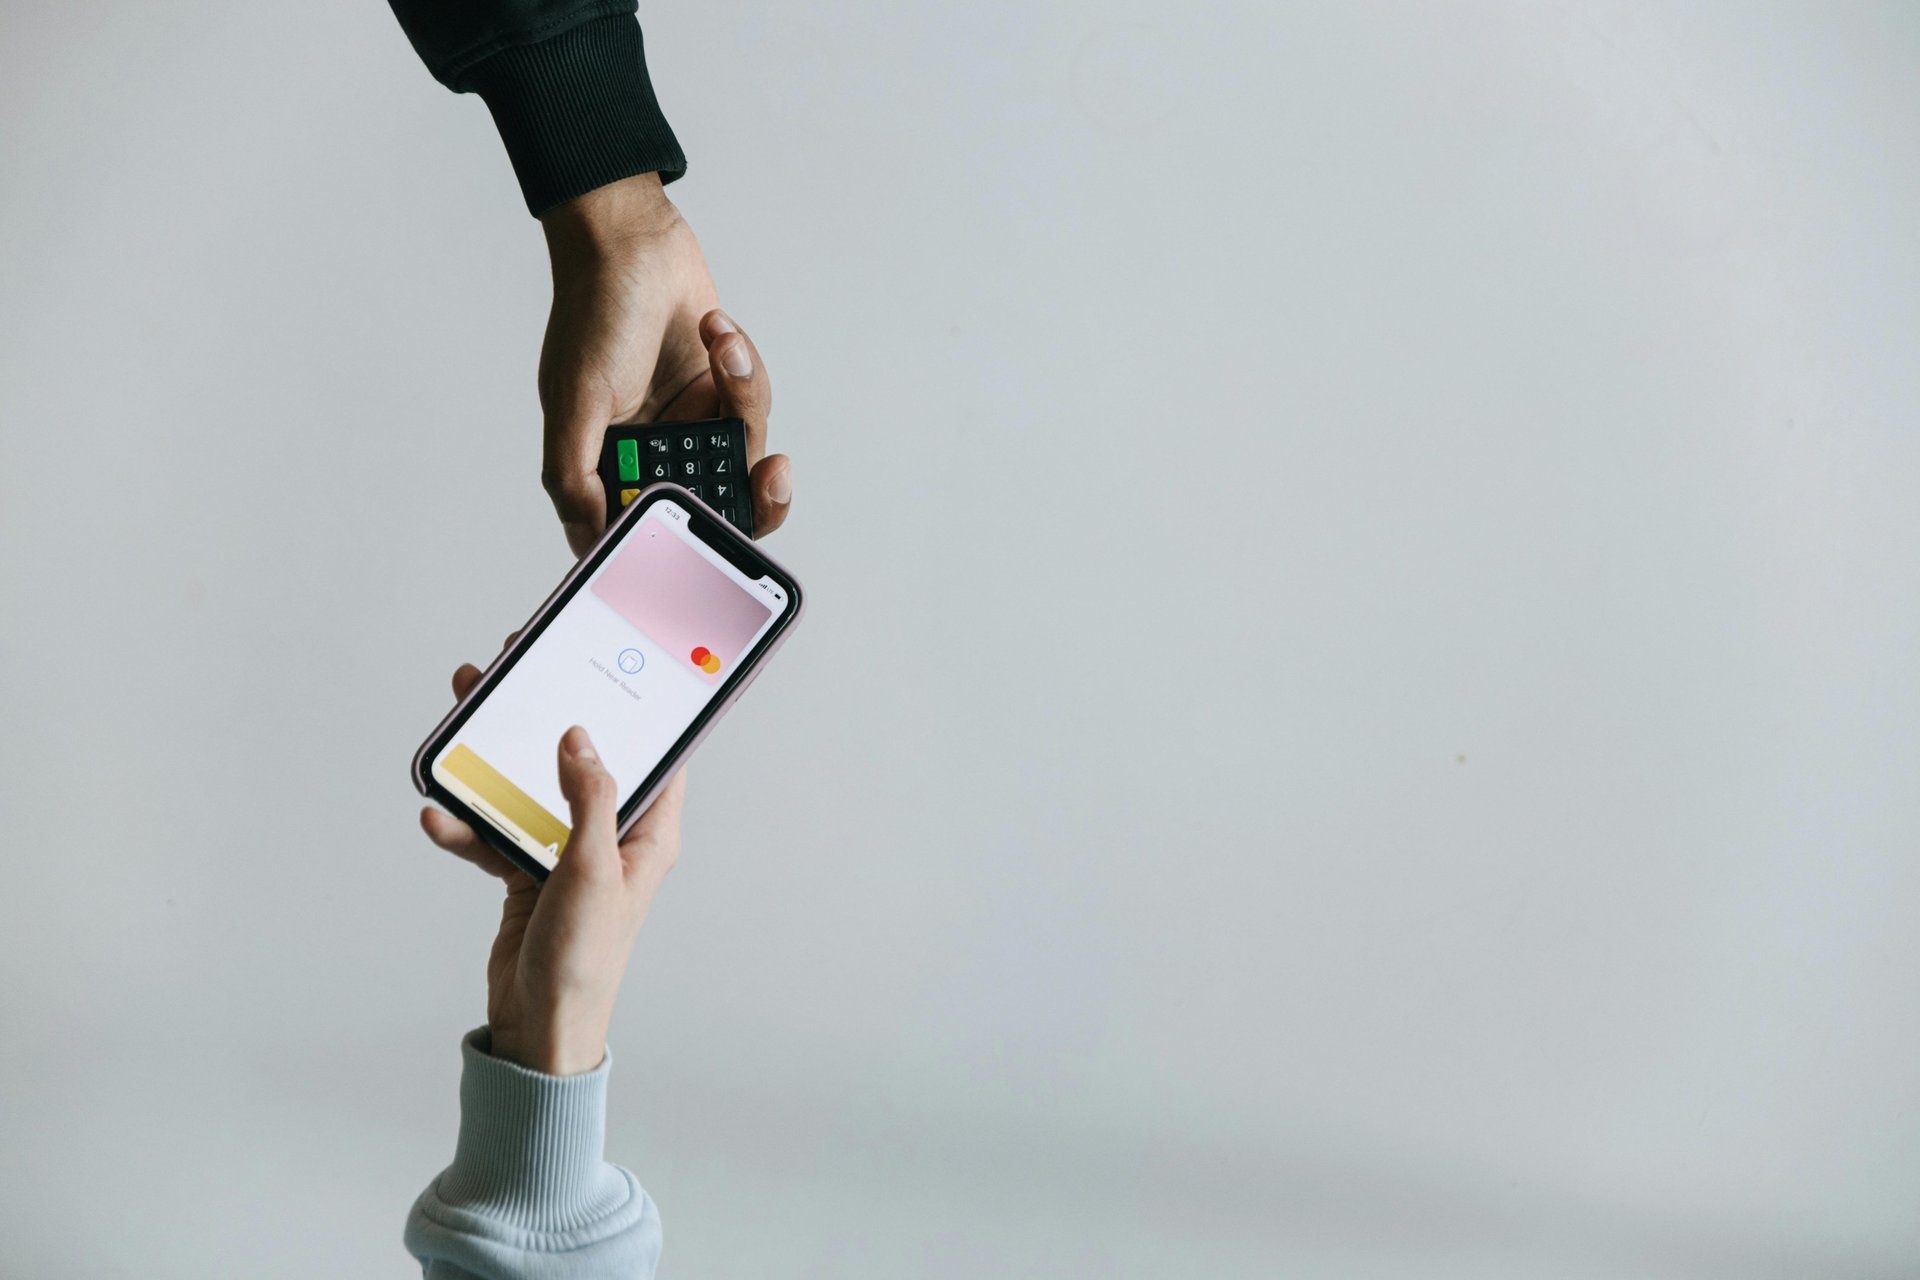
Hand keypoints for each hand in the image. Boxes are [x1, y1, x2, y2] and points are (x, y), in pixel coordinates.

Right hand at [421, 658, 682, 1074]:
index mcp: (649, 832)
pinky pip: (494, 833)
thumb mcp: (592, 873)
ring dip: (494, 761)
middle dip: (546, 717)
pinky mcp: (528, 872)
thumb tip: (581, 738)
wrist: (540, 1029)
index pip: (656, 754)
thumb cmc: (585, 962)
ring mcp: (567, 852)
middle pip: (580, 759)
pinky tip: (439, 816)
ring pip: (530, 787)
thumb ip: (589, 802)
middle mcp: (612, 837)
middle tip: (516, 670)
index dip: (637, 707)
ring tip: (464, 717)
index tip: (611, 661)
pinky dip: (466, 826)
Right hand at [539, 174, 793, 555]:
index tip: (721, 538)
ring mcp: (690, 423)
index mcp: (609, 466)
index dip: (687, 544)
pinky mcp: (722, 390)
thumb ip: (575, 476)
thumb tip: (588, 539)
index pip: (651, 529)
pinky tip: (717, 330)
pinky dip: (742, 366)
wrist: (633, 242)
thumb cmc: (593, 312)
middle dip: (753, 495)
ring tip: (723, 347)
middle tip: (771, 475)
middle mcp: (652, 452)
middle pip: (716, 508)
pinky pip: (754, 401)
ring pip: (744, 451)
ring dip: (743, 396)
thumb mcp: (574, 401)